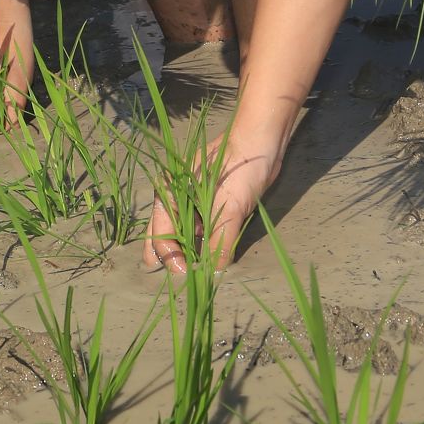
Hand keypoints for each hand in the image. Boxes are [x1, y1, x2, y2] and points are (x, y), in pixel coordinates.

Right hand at [144, 138, 284, 275]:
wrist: (262, 142)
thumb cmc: (239, 168)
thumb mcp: (229, 207)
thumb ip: (220, 242)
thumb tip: (214, 273)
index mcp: (169, 193)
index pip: (160, 235)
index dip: (171, 257)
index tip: (187, 274)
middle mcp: (178, 199)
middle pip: (166, 236)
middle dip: (172, 259)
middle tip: (182, 281)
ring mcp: (195, 202)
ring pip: (186, 235)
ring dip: (191, 253)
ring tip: (197, 275)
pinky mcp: (214, 204)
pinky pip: (205, 230)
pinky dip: (206, 245)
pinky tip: (212, 259)